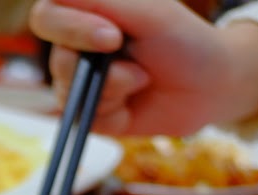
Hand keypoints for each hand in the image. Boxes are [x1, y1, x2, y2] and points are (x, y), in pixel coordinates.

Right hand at [28, 0, 257, 135]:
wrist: (211, 86)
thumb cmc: (184, 40)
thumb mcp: (147, 12)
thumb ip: (100, 1)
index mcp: (85, 13)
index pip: (46, 17)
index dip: (71, 29)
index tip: (112, 37)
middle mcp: (77, 48)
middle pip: (57, 61)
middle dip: (102, 68)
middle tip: (138, 67)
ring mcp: (82, 84)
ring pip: (71, 93)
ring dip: (115, 89)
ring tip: (143, 80)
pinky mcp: (93, 115)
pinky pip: (86, 119)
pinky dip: (115, 112)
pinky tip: (134, 104)